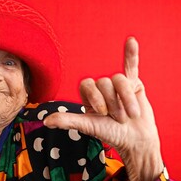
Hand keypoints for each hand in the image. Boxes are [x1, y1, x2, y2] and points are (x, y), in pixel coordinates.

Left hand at [44, 37, 162, 180]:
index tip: (102, 113)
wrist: (135, 140)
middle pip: (105, 82)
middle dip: (113, 103)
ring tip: (131, 115)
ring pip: (120, 80)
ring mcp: (118, 84)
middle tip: (118, 118)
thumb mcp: (88, 126)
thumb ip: (68, 120)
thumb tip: (45, 121)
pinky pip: (132, 65)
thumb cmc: (111, 133)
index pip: (87, 83)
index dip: (95, 97)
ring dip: (126, 100)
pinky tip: (131, 41)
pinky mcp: (134, 83)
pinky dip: (132, 54)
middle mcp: (102, 87)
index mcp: (88, 95)